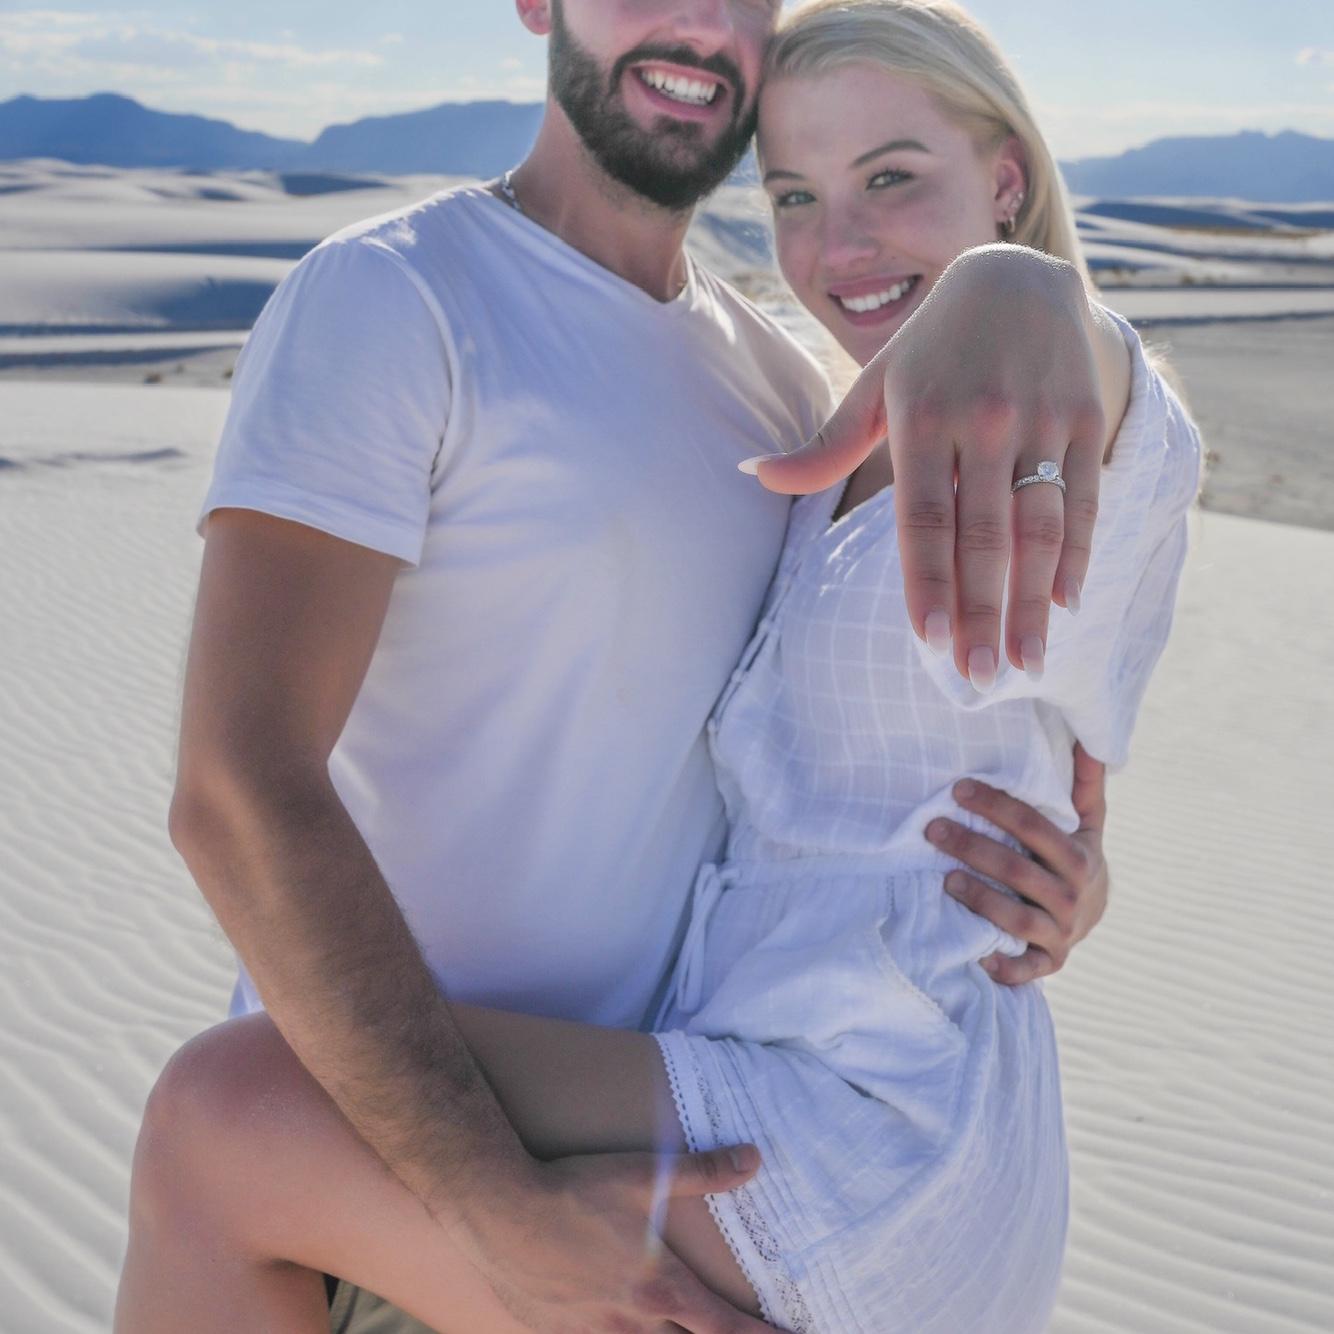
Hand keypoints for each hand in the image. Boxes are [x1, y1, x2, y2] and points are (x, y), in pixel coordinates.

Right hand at [460, 1144, 778, 1332]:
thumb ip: (702, 1172)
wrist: (500, 1212)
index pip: (726, 1329)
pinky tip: (611, 1321)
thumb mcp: (644, 1175)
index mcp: (661, 1289)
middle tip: (737, 1333)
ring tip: (667, 1326)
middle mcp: (633, 1323)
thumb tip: (753, 1159)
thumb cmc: (575, 1190)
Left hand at [748, 245, 1105, 684]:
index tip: (930, 640)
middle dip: (983, 613)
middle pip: (985, 536)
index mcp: (923, 419)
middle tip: (980, 678)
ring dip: (1035, 601)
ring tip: (1026, 661)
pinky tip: (1067, 603)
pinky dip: (1077, 554)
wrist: (1016, 277)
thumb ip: (823, 447)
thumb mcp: (874, 388)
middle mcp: (983, 422)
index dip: (928, 580)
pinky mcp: (1084, 418)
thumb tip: (752, 475)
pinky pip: (1083, 499)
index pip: (924, 517)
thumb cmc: (929, 350)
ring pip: (1039, 527)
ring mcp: (1040, 420)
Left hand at [925, 744, 1108, 983]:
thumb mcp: (1088, 822)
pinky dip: (1004, 967)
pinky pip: (1025, 970)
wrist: (1093, 914)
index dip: (997, 806)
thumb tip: (1091, 738)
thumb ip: (1085, 784)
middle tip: (932, 829)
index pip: (1035, 827)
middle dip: (973, 848)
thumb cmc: (1075, 857)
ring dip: (980, 900)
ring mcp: (1061, 934)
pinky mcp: (1048, 964)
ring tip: (943, 879)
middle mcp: (1073, 899)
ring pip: (1017, 921)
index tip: (958, 789)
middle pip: (1019, 872)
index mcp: (1081, 859)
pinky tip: (975, 955)